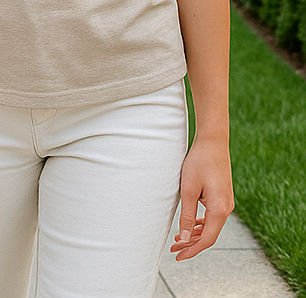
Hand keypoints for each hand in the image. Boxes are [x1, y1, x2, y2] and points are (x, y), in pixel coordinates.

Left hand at [169, 136, 233, 260]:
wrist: (213, 142)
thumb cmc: (199, 163)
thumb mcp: (188, 189)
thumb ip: (186, 215)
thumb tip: (183, 238)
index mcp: (219, 210)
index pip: (206, 239)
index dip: (192, 250)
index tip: (178, 256)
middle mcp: (226, 209)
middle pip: (208, 235)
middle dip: (191, 244)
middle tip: (173, 249)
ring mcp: (226, 203)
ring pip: (210, 226)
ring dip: (194, 234)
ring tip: (177, 240)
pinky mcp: (222, 196)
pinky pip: (212, 216)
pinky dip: (200, 223)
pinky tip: (189, 225)